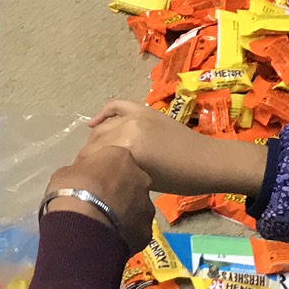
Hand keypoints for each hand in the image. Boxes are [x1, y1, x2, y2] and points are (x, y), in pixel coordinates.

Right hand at [44, 140, 153, 251]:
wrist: (82, 225)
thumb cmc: (71, 192)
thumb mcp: (66, 173)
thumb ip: (81, 173)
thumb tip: (82, 180)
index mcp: (121, 157)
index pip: (115, 159)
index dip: (102, 171)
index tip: (91, 182)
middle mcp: (140, 178)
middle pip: (131, 181)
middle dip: (119, 190)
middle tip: (100, 202)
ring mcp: (146, 205)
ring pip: (137, 206)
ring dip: (125, 211)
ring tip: (104, 222)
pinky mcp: (146, 230)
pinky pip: (137, 228)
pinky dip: (127, 231)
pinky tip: (111, 237)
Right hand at [86, 99, 268, 199]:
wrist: (207, 162)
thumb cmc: (179, 180)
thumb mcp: (142, 181)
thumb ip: (119, 170)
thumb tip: (100, 171)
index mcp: (128, 146)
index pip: (95, 156)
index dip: (85, 168)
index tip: (81, 179)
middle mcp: (128, 126)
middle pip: (97, 141)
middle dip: (89, 156)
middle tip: (84, 171)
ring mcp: (137, 115)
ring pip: (105, 127)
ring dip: (95, 140)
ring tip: (91, 155)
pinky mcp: (144, 110)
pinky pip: (117, 107)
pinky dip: (104, 113)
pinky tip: (92, 124)